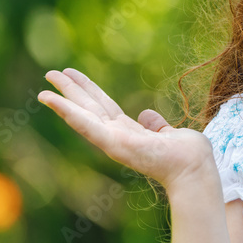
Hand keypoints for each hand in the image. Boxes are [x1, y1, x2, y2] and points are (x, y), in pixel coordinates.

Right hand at [37, 68, 217, 193]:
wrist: (195, 169)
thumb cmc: (188, 156)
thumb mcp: (170, 134)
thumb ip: (156, 126)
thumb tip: (146, 114)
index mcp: (130, 133)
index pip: (104, 107)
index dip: (89, 90)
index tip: (73, 76)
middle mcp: (118, 137)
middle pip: (90, 107)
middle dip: (71, 89)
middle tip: (51, 73)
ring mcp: (114, 141)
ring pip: (83, 114)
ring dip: (63, 98)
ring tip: (46, 82)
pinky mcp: (114, 143)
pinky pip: (86, 124)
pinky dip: (67, 112)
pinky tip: (51, 99)